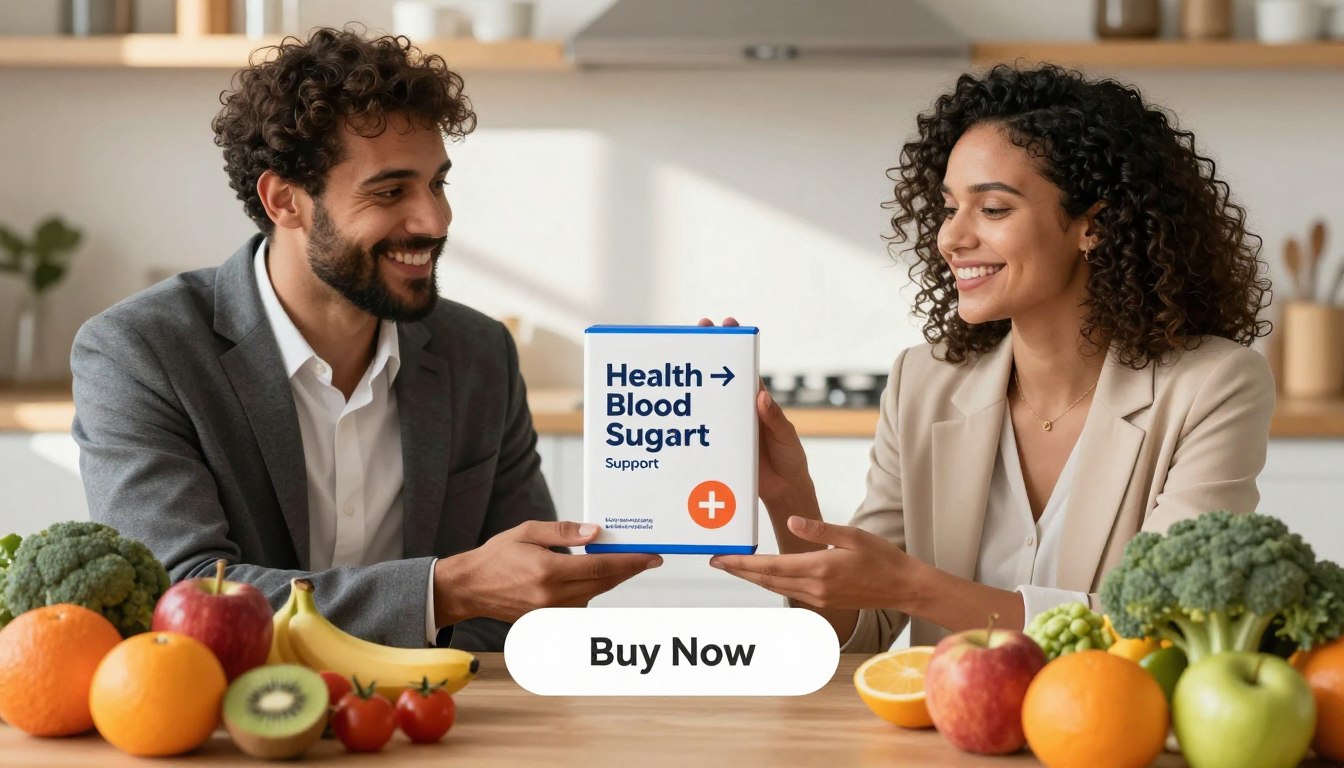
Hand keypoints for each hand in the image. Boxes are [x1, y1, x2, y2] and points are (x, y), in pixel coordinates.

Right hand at [433, 521, 660, 623]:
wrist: (469, 588)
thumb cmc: (496, 556)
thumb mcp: (528, 531)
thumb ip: (564, 532)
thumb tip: (596, 532)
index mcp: (548, 571)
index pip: (601, 567)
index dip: (630, 562)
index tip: (651, 557)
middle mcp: (552, 596)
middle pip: (604, 584)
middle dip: (629, 571)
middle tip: (647, 559)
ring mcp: (550, 612)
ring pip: (594, 595)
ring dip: (609, 580)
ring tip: (618, 563)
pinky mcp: (547, 620)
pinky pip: (579, 605)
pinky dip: (590, 590)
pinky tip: (590, 577)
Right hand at [696, 316, 815, 507]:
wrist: (784, 492)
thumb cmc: (790, 459)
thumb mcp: (785, 437)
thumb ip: (774, 418)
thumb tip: (760, 395)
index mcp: (757, 402)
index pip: (745, 368)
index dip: (735, 345)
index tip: (726, 324)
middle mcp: (740, 410)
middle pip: (721, 377)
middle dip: (709, 352)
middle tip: (698, 328)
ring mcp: (727, 426)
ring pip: (708, 400)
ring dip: (694, 384)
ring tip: (677, 361)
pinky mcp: (719, 445)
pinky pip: (701, 429)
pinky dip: (688, 420)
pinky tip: (672, 411)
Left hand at [709, 516, 917, 609]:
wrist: (903, 587)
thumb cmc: (882, 557)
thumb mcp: (853, 535)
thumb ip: (820, 529)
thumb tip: (793, 521)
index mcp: (819, 568)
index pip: (770, 566)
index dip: (742, 563)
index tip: (721, 558)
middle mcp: (815, 587)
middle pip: (766, 579)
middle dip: (739, 571)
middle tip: (716, 561)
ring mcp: (818, 598)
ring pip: (776, 587)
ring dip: (752, 578)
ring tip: (733, 567)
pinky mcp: (823, 602)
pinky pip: (789, 591)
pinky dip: (771, 582)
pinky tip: (763, 575)